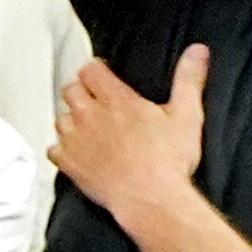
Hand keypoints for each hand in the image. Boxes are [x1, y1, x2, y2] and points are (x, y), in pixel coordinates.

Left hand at [48, 44, 208, 224]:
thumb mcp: (187, 115)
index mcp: (117, 100)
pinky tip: (75, 152)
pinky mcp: (68, 163)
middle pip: (70, 90)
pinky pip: (53, 149)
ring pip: (59, 118)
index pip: (91, 70)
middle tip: (93, 99)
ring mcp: (76, 139)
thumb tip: (197, 52)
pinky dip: (61, 149)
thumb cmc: (167, 161)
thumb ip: (189, 80)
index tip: (101, 75)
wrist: (150, 198)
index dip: (95, 70)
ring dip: (70, 119)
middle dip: (80, 91)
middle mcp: (90, 115)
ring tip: (86, 127)